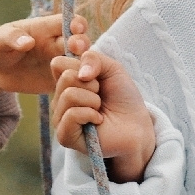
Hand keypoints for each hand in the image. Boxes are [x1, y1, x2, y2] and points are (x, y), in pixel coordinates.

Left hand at [0, 13, 86, 94]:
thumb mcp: (0, 40)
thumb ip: (12, 37)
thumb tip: (27, 41)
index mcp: (47, 28)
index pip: (68, 21)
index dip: (76, 24)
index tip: (75, 29)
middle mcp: (58, 43)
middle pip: (80, 41)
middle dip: (82, 44)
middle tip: (76, 50)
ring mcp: (61, 61)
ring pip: (81, 62)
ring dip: (84, 65)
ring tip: (80, 71)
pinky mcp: (60, 79)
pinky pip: (73, 81)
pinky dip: (78, 84)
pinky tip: (75, 89)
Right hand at [52, 35, 157, 182]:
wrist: (137, 125)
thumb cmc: (123, 98)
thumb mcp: (112, 68)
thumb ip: (93, 59)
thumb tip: (81, 74)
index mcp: (67, 83)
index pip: (58, 63)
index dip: (80, 64)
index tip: (96, 75)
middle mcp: (60, 100)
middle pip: (65, 77)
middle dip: (92, 84)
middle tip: (101, 96)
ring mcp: (60, 118)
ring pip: (68, 95)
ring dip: (93, 100)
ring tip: (100, 109)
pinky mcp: (65, 136)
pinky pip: (72, 114)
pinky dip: (91, 114)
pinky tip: (98, 120)